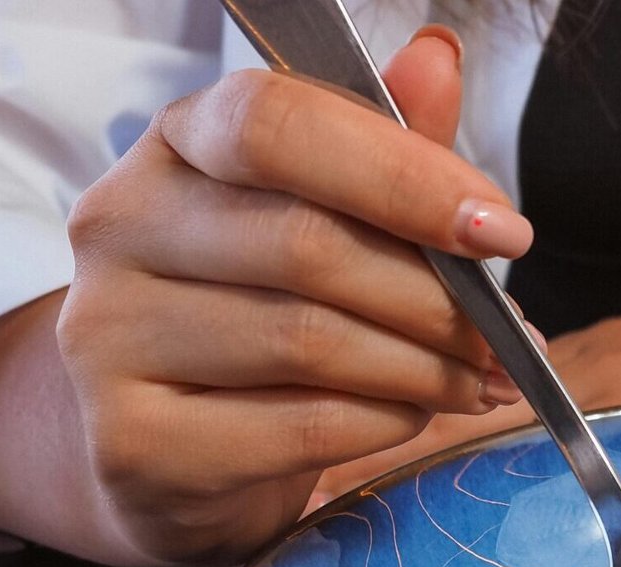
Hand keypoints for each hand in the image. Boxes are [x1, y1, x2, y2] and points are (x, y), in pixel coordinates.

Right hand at [53, 27, 534, 563]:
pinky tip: (415, 416)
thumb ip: (384, 151)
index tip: (501, 230)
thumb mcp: (329, 224)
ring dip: (426, 367)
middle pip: (308, 243)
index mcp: (177, 148)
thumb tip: (438, 58)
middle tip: (508, 336)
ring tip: (478, 380)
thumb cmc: (268, 321)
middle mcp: (123, 227)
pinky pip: (304, 425)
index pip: (275, 123)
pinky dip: (387, 422)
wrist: (180, 454)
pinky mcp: (139, 440)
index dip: (403, 175)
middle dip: (438, 298)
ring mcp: (113, 337)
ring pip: (310, 340)